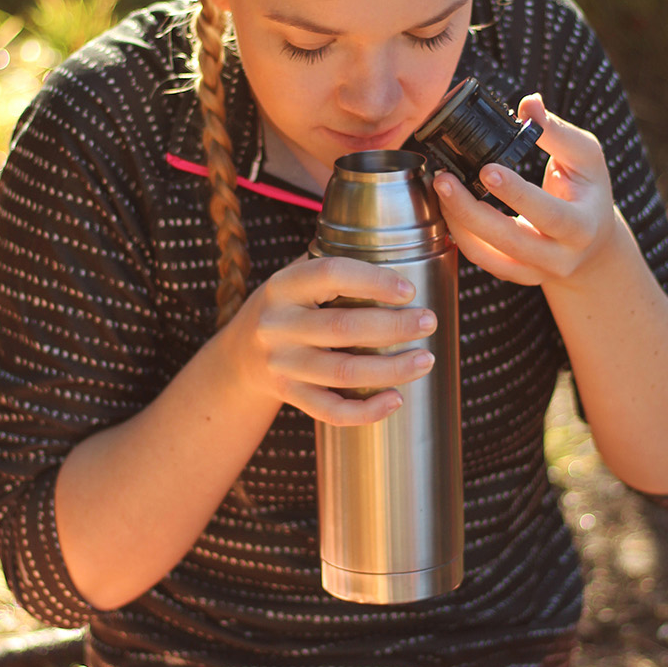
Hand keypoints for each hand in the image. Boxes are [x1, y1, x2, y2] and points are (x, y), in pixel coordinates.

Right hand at [229, 254, 437, 426]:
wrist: (239, 357)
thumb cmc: (288, 309)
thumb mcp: (296, 280)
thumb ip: (334, 269)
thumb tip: (403, 255)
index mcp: (284, 286)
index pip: (331, 275)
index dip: (374, 281)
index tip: (410, 290)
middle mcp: (277, 325)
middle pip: (343, 328)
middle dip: (394, 326)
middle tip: (428, 322)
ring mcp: (281, 364)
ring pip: (343, 373)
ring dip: (391, 369)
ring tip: (425, 360)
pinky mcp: (289, 395)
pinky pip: (331, 410)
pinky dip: (367, 410)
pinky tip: (396, 399)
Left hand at [432, 93, 617, 287]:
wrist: (592, 247)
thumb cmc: (588, 193)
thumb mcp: (586, 159)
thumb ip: (557, 132)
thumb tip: (528, 104)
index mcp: (582, 227)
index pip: (548, 213)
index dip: (516, 194)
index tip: (486, 169)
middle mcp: (559, 257)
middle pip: (509, 240)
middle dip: (469, 211)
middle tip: (443, 179)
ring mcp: (533, 271)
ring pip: (486, 255)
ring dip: (456, 222)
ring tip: (439, 188)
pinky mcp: (512, 274)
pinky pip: (479, 258)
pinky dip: (458, 233)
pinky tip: (445, 206)